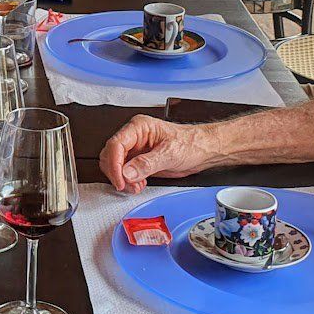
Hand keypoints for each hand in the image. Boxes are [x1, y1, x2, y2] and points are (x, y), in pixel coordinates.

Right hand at [99, 114, 223, 192]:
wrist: (203, 151)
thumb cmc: (191, 144)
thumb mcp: (170, 153)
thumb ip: (147, 164)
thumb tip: (127, 172)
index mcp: (139, 127)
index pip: (116, 144)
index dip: (114, 164)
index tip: (120, 180)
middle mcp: (134, 137)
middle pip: (110, 155)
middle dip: (117, 173)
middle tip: (128, 185)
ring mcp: (135, 149)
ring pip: (114, 165)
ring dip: (122, 179)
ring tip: (136, 186)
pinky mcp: (138, 161)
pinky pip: (124, 172)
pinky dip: (128, 182)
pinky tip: (139, 185)